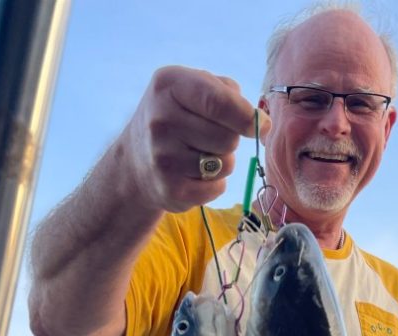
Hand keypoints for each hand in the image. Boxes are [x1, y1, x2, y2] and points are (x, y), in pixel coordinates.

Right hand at [124, 66, 269, 212]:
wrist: (134, 161)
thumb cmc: (178, 116)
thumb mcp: (193, 87)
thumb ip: (230, 95)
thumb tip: (263, 124)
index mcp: (169, 85)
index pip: (220, 102)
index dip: (248, 117)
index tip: (260, 124)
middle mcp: (161, 120)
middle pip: (228, 137)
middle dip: (231, 139)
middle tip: (211, 137)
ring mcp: (162, 157)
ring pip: (225, 165)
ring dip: (222, 162)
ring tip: (199, 155)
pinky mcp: (169, 189)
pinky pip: (217, 188)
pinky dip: (213, 184)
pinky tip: (192, 175)